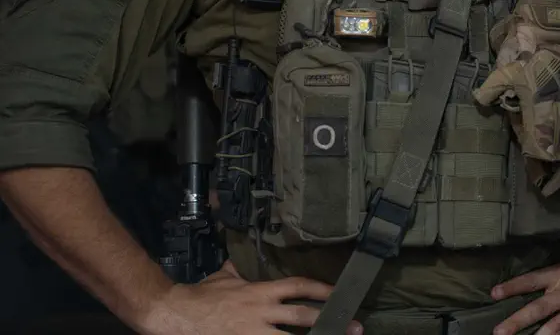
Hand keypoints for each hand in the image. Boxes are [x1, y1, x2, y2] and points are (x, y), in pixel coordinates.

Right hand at [138, 260, 362, 334]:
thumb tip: (244, 259)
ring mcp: (253, 333)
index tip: (340, 294)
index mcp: (260, 291)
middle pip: (303, 316)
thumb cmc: (202, 295)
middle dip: (331, 321)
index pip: (298, 286)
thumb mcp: (225, 276)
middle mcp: (261, 312)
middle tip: (356, 326)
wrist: (176, 314)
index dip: (321, 290)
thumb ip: (241, 270)